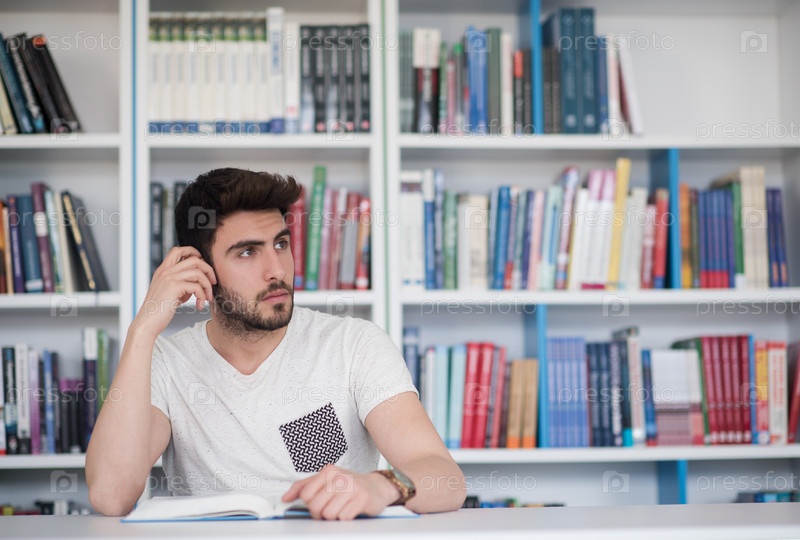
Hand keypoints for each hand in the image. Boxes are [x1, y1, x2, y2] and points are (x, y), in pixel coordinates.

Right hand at [133, 246, 216, 337]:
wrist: (147, 323)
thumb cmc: (159, 311)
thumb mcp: (170, 293)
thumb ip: (181, 284)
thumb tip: (197, 284)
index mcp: (163, 270)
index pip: (179, 250)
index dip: (194, 253)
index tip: (204, 266)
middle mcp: (165, 271)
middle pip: (194, 259)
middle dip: (208, 270)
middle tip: (213, 282)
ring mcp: (169, 278)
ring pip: (198, 273)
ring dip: (207, 286)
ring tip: (207, 298)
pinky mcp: (173, 287)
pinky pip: (196, 286)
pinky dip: (202, 296)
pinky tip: (199, 305)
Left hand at [281, 464, 398, 520]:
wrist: (377, 487)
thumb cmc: (349, 485)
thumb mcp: (326, 481)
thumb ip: (303, 487)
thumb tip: (285, 498)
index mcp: (328, 471)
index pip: (306, 495)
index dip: (310, 503)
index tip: (319, 501)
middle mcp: (340, 476)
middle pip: (316, 506)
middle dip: (321, 513)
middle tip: (331, 508)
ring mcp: (352, 487)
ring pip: (329, 514)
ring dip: (334, 516)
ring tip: (342, 508)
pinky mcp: (362, 498)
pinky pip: (343, 518)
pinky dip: (346, 518)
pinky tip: (351, 510)